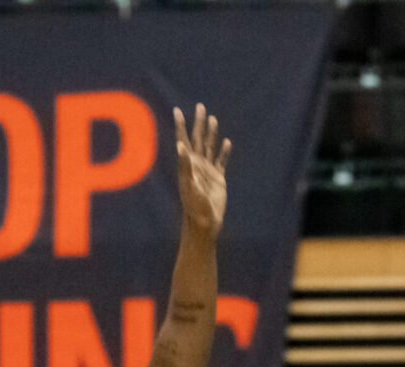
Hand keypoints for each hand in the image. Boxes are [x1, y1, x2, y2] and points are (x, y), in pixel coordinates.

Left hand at [172, 104, 229, 236]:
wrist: (205, 221)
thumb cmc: (194, 205)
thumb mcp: (188, 185)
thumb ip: (185, 166)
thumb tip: (180, 147)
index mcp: (188, 164)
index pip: (184, 140)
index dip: (180, 125)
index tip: (177, 110)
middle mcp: (197, 165)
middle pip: (198, 139)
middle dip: (198, 122)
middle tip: (200, 106)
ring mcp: (208, 171)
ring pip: (209, 147)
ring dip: (211, 133)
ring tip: (213, 119)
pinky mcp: (218, 179)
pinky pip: (221, 161)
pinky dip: (224, 151)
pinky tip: (227, 142)